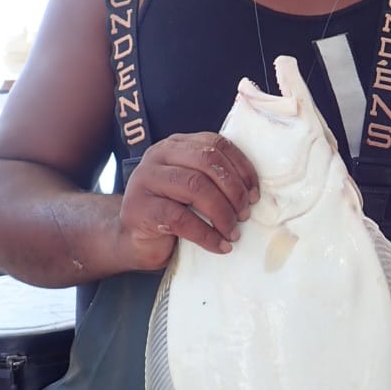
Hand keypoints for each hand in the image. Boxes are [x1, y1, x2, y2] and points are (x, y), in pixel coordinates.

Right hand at [116, 132, 258, 270]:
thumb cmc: (173, 214)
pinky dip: (207, 235)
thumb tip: (254, 193)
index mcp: (176, 145)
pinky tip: (219, 245)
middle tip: (244, 214)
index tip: (254, 194)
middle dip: (233, 190)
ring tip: (233, 231)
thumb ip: (215, 180)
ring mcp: (145, 179)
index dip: (241, 168)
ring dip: (222, 212)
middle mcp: (158, 155)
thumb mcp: (195, 191)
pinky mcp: (140, 208)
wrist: (136, 242)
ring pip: (195, 186)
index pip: (216, 144)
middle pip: (206, 161)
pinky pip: (181, 218)